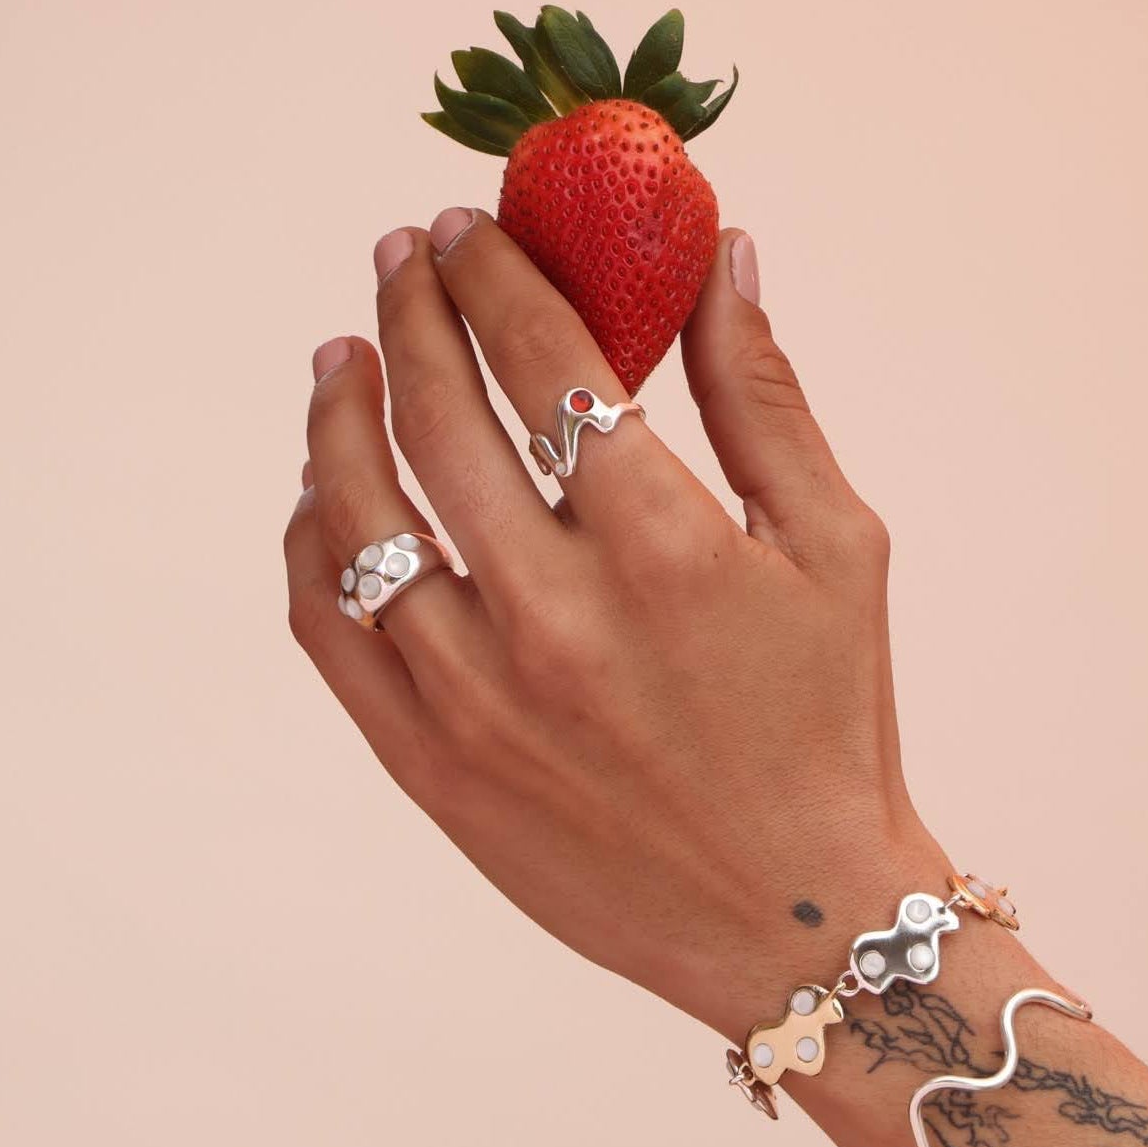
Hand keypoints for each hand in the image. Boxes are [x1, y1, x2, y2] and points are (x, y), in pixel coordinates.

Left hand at [284, 210, 946, 1039]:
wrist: (794, 920)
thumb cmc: (832, 727)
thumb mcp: (836, 551)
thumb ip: (765, 397)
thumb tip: (718, 254)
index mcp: (665, 550)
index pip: (544, 361)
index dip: (494, 274)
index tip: (467, 226)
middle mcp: (555, 618)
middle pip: (436, 416)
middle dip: (410, 311)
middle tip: (402, 259)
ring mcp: (478, 698)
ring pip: (355, 515)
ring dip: (337, 412)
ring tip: (342, 356)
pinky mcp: (433, 767)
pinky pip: (328, 625)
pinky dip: (311, 541)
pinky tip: (324, 496)